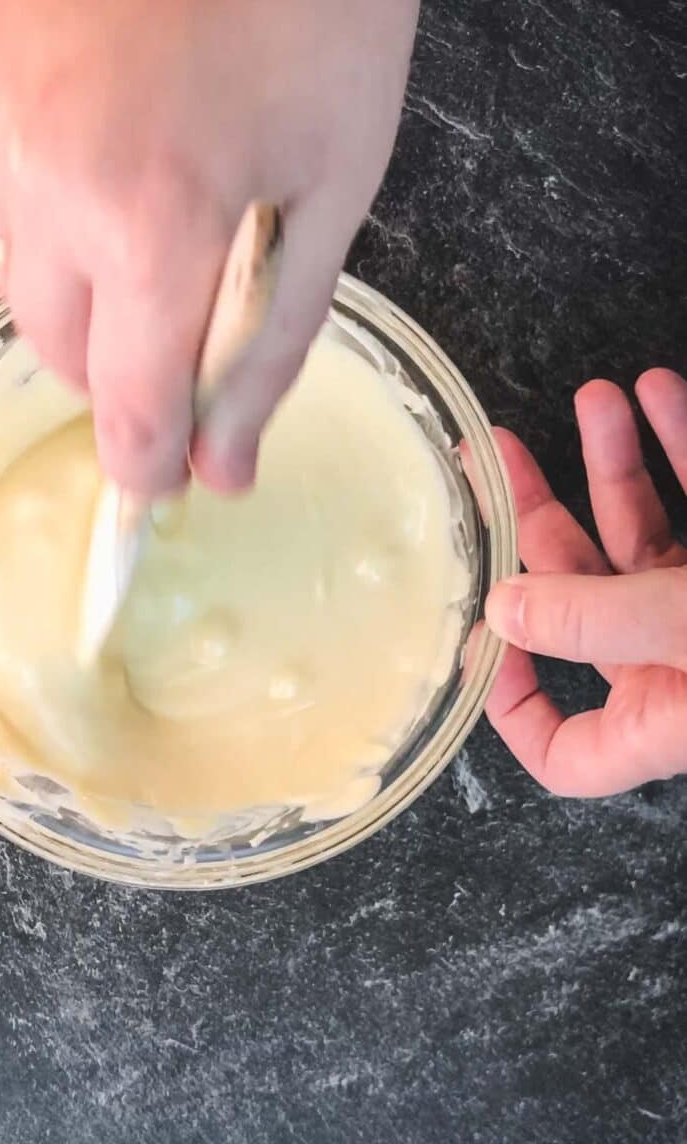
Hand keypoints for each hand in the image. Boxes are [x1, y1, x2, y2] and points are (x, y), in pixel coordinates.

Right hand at [0, 0, 420, 495]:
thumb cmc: (322, 16)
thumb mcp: (331, 197)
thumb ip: (271, 348)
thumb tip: (226, 466)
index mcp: (156, 219)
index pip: (130, 404)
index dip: (151, 461)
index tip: (171, 480)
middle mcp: (55, 186)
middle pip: (65, 359)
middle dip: (126, 377)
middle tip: (187, 338)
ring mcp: (2, 132)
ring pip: (21, 293)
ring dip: (85, 311)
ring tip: (153, 251)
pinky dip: (51, 241)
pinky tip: (107, 192)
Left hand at [484, 369, 686, 795]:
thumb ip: (599, 618)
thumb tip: (501, 611)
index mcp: (668, 714)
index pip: (565, 754)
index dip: (510, 707)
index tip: (479, 628)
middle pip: (584, 605)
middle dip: (542, 526)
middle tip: (497, 457)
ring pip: (651, 541)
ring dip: (619, 466)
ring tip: (596, 397)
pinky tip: (658, 392)